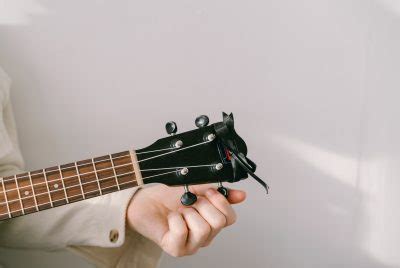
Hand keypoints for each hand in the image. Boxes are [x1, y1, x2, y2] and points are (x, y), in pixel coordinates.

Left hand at [126, 184, 245, 256]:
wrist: (146, 201)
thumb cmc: (169, 197)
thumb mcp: (197, 188)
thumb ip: (219, 192)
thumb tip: (241, 195)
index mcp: (212, 223)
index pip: (230, 218)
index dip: (220, 202)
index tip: (208, 192)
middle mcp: (205, 236)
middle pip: (218, 223)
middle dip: (202, 205)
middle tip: (190, 202)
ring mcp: (191, 245)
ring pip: (202, 229)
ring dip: (188, 212)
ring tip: (179, 210)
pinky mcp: (175, 249)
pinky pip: (182, 232)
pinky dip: (175, 219)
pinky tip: (171, 218)